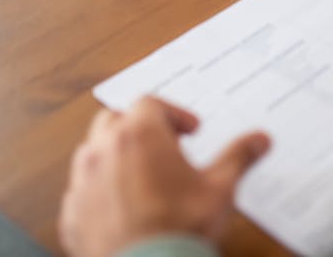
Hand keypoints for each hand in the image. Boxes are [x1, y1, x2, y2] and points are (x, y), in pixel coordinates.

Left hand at [58, 96, 270, 256]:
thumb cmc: (181, 228)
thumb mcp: (221, 188)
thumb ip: (239, 156)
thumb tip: (260, 139)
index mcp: (140, 135)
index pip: (150, 103)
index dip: (173, 113)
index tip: (191, 131)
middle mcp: (104, 150)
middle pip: (115, 120)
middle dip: (139, 127)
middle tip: (165, 147)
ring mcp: (83, 183)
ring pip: (92, 153)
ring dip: (116, 156)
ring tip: (144, 178)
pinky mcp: (72, 215)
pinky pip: (82, 192)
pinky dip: (100, 193)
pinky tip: (124, 210)